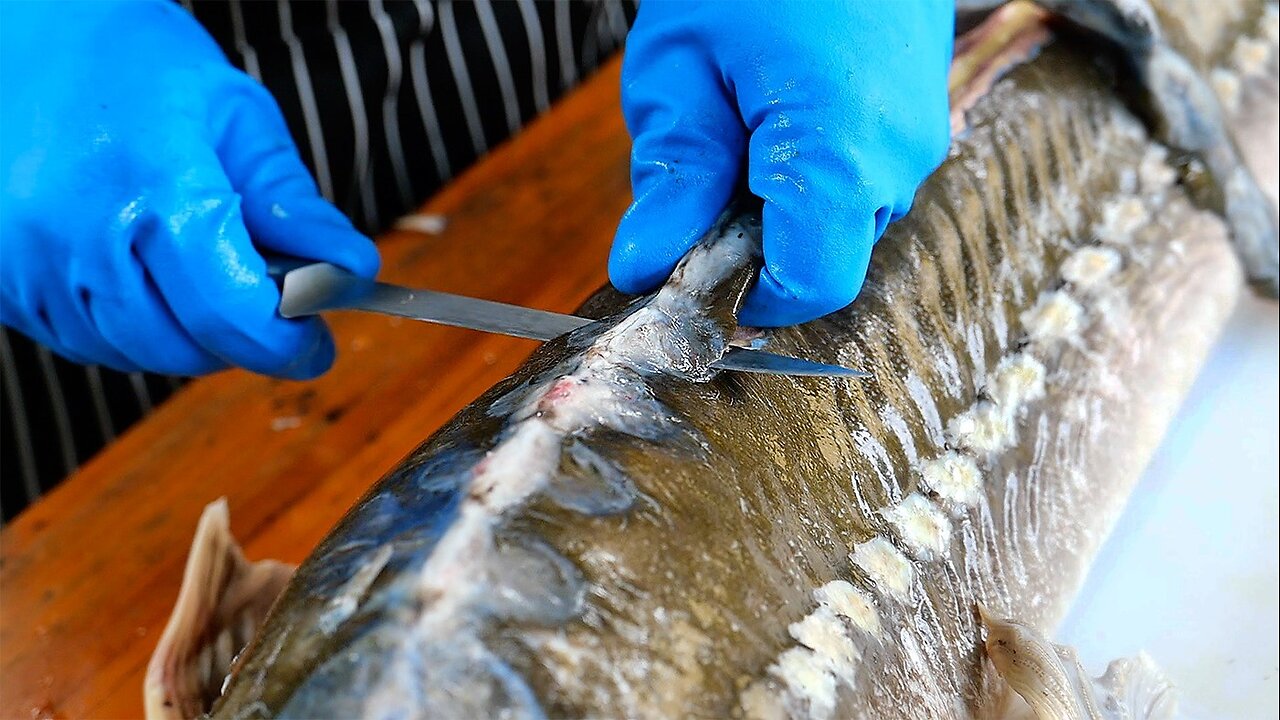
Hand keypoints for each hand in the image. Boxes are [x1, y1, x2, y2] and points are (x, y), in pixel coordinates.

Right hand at [0, 0, 378, 377]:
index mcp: (152, 183)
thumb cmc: (136, 61)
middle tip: (271, 310)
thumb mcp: (237, 116)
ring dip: (185, 338)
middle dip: (241, 341)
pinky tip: (147, 277)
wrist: (21, 28)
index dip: (284, 344)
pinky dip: (128, 328)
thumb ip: (294, 206)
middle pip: (183, 344)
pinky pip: (79, 339)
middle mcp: (77, 231)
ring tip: (206, 280)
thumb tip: (351, 269)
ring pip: (131, 351)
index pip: (231, 310)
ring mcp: (26, 260)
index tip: (314, 347)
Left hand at [609, 0, 953, 325]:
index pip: (810, 285)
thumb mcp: (680, 69)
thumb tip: (645, 270)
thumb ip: (671, 178)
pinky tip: (775, 113)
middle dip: (756, 242)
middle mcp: (899, 157)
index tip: (694, 273)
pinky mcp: (919, 120)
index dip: (748, 298)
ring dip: (783, 202)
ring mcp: (920, 138)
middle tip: (703, 173)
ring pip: (842, 220)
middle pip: (824, 256)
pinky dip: (812, 171)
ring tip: (740, 124)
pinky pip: (861, 179)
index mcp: (840, 148)